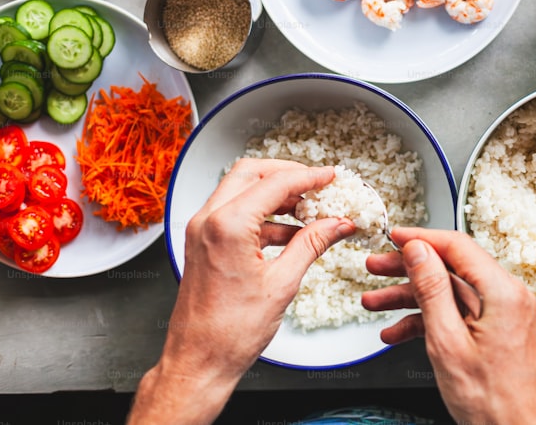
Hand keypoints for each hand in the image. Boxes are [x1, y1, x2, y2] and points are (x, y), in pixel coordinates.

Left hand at [128, 159, 353, 423]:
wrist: (198, 362)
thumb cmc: (230, 332)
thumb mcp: (282, 283)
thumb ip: (311, 244)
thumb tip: (337, 224)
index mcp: (228, 226)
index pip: (275, 183)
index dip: (309, 177)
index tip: (330, 177)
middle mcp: (208, 221)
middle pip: (251, 173)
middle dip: (287, 175)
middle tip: (317, 184)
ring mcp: (201, 231)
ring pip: (240, 190)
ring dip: (274, 195)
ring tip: (308, 209)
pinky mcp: (202, 243)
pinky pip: (234, 214)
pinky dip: (262, 215)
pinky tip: (290, 232)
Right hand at [362, 227, 535, 424]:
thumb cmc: (491, 401)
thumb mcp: (447, 341)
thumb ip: (432, 290)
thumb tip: (419, 252)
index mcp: (502, 292)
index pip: (457, 246)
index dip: (421, 238)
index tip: (393, 236)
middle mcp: (507, 297)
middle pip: (450, 268)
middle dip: (409, 268)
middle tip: (375, 267)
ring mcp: (501, 314)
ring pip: (449, 292)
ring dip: (411, 297)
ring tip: (375, 301)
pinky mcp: (494, 330)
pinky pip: (456, 314)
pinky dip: (427, 320)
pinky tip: (396, 332)